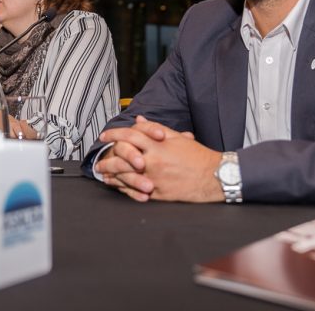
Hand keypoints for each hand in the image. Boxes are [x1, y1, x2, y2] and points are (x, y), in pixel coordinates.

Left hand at [97, 116, 223, 202]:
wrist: (215, 177)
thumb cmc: (198, 156)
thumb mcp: (176, 138)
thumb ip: (154, 129)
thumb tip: (138, 120)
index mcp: (158, 145)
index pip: (129, 135)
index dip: (114, 134)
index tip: (105, 136)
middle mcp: (153, 161)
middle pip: (122, 156)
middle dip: (107, 157)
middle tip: (99, 159)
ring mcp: (154, 178)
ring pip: (125, 175)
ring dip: (112, 174)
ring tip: (104, 173)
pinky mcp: (158, 193)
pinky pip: (135, 191)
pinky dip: (124, 188)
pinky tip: (117, 186)